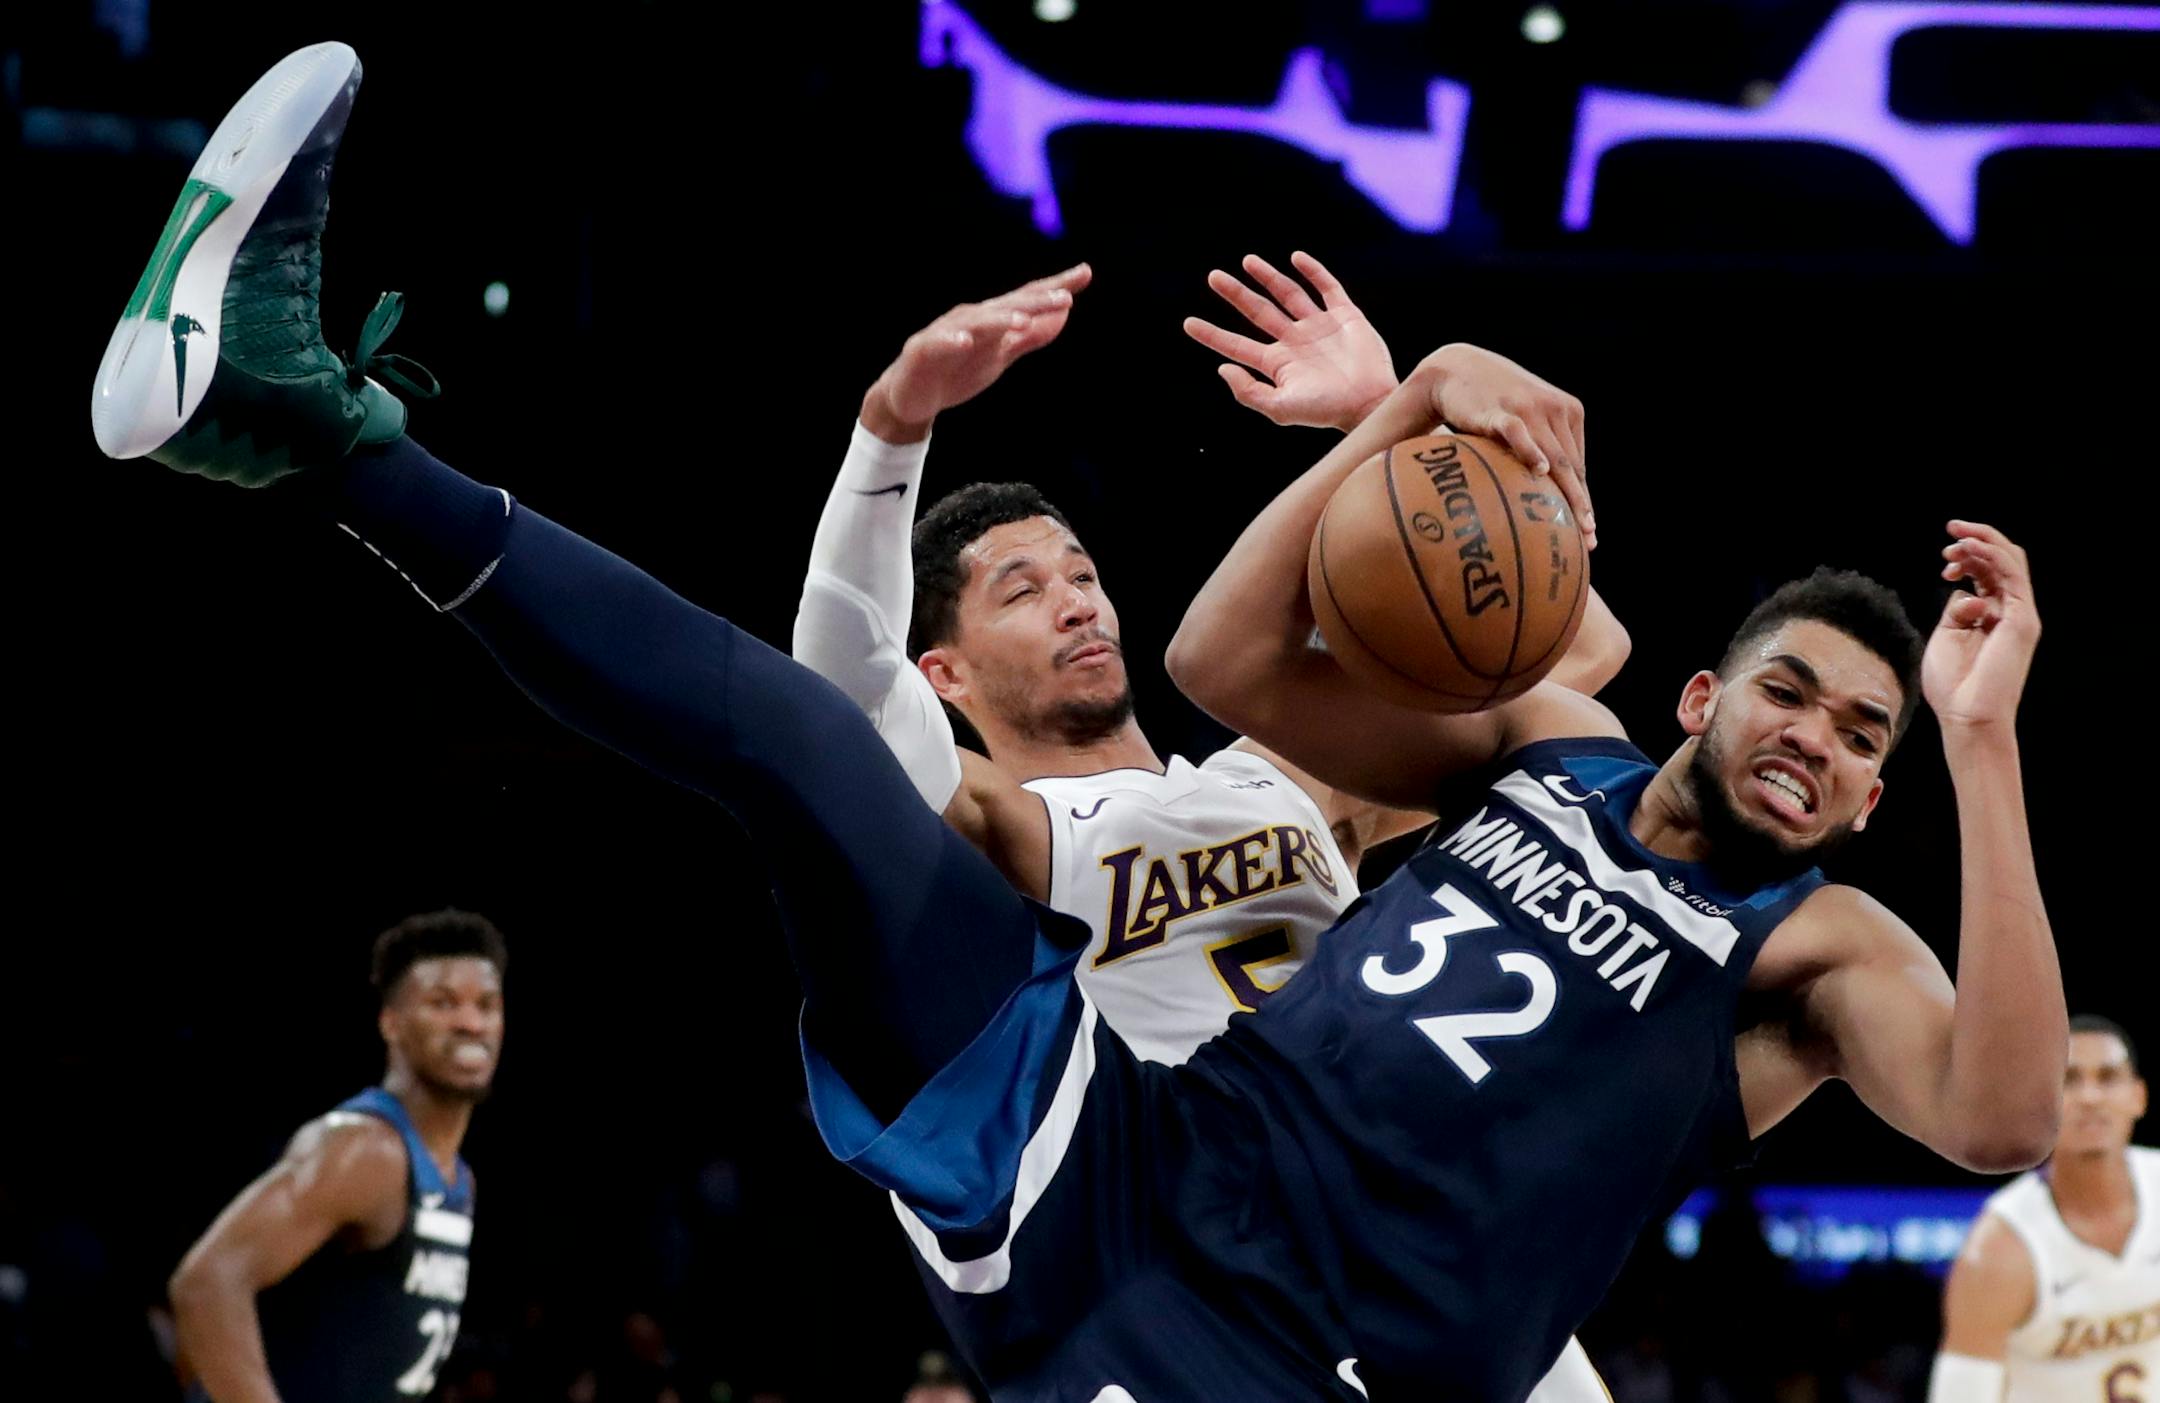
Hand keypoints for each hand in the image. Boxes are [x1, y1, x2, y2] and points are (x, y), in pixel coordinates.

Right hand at [864, 264, 1092, 440]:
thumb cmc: (957, 370)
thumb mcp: (1001, 354)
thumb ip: (1030, 335)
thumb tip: (1064, 313)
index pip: (1027, 299)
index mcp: (991, 319)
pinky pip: (938, 345)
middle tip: (1064, 297)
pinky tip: (966, 342)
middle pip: (1007, 308)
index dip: (1054, 287)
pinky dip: (951, 342)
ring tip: (1022, 320)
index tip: (1085, 273)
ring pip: (975, 323)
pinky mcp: (923, 352)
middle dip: (1035, 302)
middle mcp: (970, 319)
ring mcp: (945, 334)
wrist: (911, 398)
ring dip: (998, 320)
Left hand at [1183, 251, 1396, 432]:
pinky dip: (1313, 272)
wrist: (1369, 403)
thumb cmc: (1326, 411)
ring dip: (1268, 277)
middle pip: (1258, 312)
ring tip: (1247, 261)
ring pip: (1288, 295)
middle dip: (1236, 294)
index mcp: (1277, 363)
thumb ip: (1249, 392)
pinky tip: (1296, 258)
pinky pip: (1327, 288)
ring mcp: (1319, 327)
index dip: (1212, 335)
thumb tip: (1222, 367)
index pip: (1237, 345)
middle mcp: (1294, 342)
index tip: (1187, 323)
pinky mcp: (1345, 317)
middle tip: (1213, 277)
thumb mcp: (1281, 409)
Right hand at [1416, 343, 1593, 547]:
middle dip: (1581, 504)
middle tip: (1587, 536)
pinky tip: (1540, 471)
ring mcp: (1528, 408)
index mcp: (1567, 411)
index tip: (1588, 531)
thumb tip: (1544, 493)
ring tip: (1570, 522)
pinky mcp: (1500, 410)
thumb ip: (1540, 445)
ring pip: (1554, 456)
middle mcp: (1555, 408)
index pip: (1578, 464)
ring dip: (1566, 492)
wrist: (1455, 369)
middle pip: (1571, 466)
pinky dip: (1531, 452)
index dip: (1585, 499)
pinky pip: (1519, 434)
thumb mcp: (1524, 418)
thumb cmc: (1490, 403)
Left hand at [1925, 521, 2040, 731]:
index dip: (1968, 557)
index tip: (1944, 562)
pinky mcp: (2021, 620)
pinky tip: (1968, 549)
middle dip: (1977, 540)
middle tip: (1950, 532)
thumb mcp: (1947, 636)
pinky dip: (1991, 557)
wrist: (1967, 715)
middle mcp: (2010, 611)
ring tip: (1956, 538)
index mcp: (1992, 615)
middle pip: (2003, 561)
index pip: (1989, 572)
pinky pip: (2011, 576)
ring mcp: (2019, 615)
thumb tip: (1964, 591)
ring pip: (2011, 562)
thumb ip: (1957, 610)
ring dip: (1983, 543)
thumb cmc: (1953, 685)